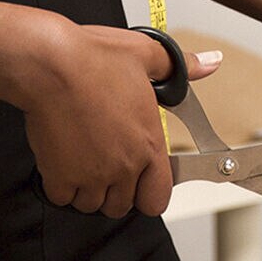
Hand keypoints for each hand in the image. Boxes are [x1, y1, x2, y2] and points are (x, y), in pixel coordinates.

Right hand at [17, 22, 220, 217]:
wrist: (51, 64)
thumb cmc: (93, 59)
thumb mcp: (147, 55)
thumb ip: (181, 67)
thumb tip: (210, 63)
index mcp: (149, 142)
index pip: (158, 197)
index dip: (150, 191)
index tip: (141, 180)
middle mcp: (123, 165)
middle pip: (122, 205)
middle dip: (115, 190)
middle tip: (107, 162)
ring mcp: (91, 174)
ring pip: (91, 204)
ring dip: (88, 189)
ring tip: (85, 157)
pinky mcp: (59, 176)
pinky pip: (62, 198)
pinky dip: (61, 185)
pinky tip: (63, 158)